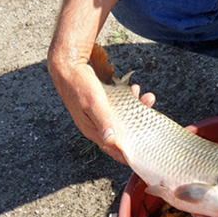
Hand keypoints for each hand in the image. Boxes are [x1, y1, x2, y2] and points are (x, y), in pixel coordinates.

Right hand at [47, 0, 155, 163]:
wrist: (66, 62)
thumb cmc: (78, 83)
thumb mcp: (93, 102)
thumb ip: (104, 121)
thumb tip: (112, 141)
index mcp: (91, 129)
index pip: (113, 149)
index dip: (128, 153)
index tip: (145, 153)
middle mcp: (94, 124)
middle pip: (121, 132)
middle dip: (138, 125)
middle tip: (151, 113)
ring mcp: (97, 114)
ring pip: (121, 117)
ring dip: (134, 109)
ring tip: (145, 97)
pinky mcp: (99, 103)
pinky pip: (117, 106)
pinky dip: (127, 100)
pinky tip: (133, 90)